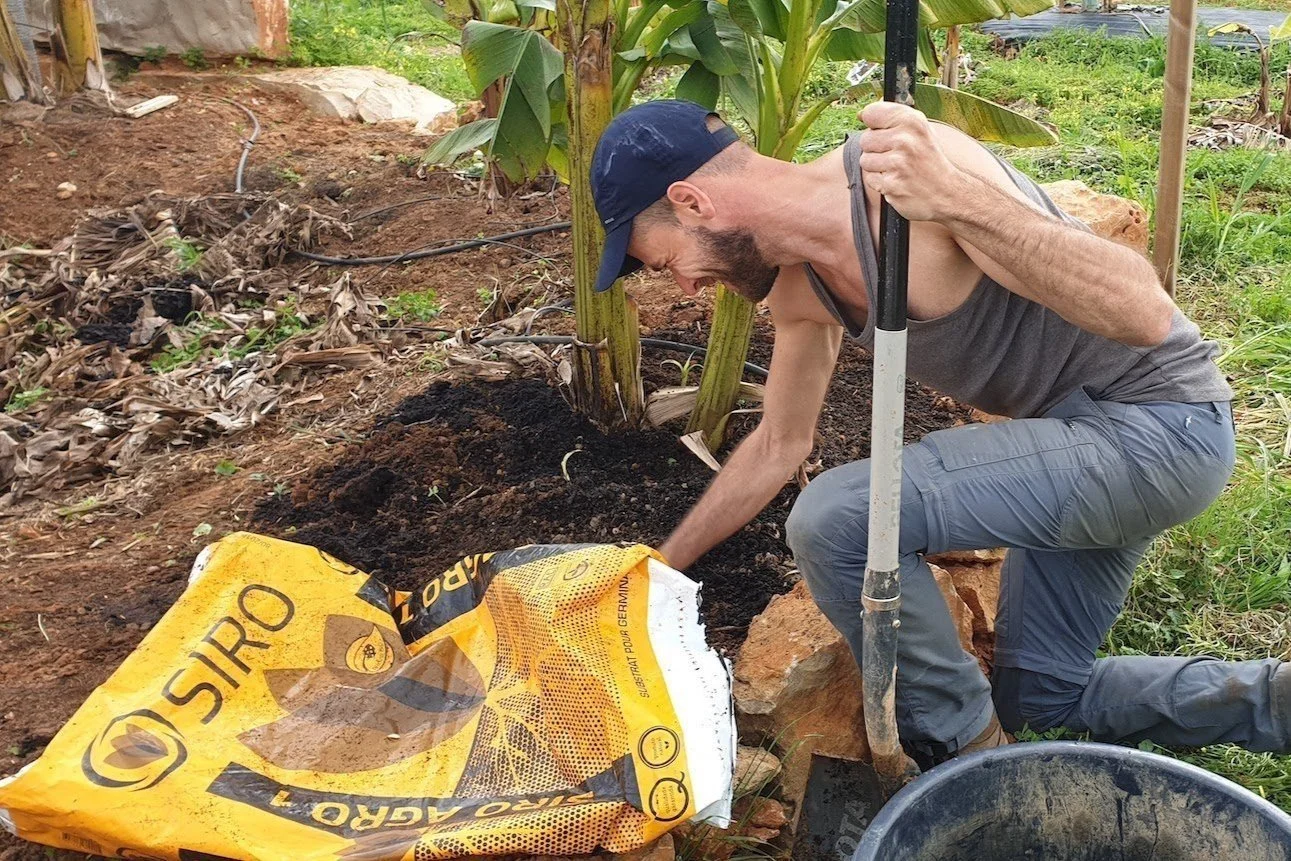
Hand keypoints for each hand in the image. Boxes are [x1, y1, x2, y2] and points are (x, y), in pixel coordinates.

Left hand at [857, 101, 960, 221]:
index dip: (873, 123)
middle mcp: (905, 140)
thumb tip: (862, 114)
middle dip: (876, 148)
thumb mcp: (920, 130)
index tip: (881, 129)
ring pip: (865, 160)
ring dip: (876, 166)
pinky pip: (870, 178)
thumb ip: (892, 118)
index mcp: (912, 121)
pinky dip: (879, 182)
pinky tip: (896, 180)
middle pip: (865, 139)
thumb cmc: (930, 160)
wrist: (947, 192)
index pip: (872, 113)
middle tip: (896, 155)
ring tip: (896, 168)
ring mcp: (897, 163)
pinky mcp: (890, 184)